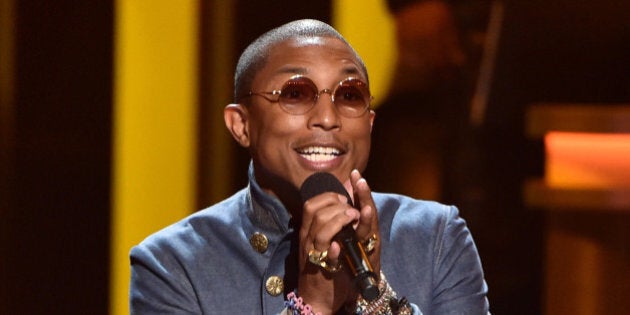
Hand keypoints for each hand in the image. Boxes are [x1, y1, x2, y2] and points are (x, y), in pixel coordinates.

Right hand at [297, 170, 380, 314]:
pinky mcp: (324, 269)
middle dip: (336, 204)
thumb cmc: (322, 268)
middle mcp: (308, 240)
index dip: (328, 196)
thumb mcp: (320, 244)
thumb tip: (341, 201)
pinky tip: (340, 244)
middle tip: (352, 208)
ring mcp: (314, 254)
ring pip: (321, 230)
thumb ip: (327, 224)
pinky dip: (334, 249)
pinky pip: (327, 256)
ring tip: (354, 217)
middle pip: (315, 212)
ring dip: (340, 219)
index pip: (310, 205)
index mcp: (306, 232)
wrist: (315, 298)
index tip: (344, 198)